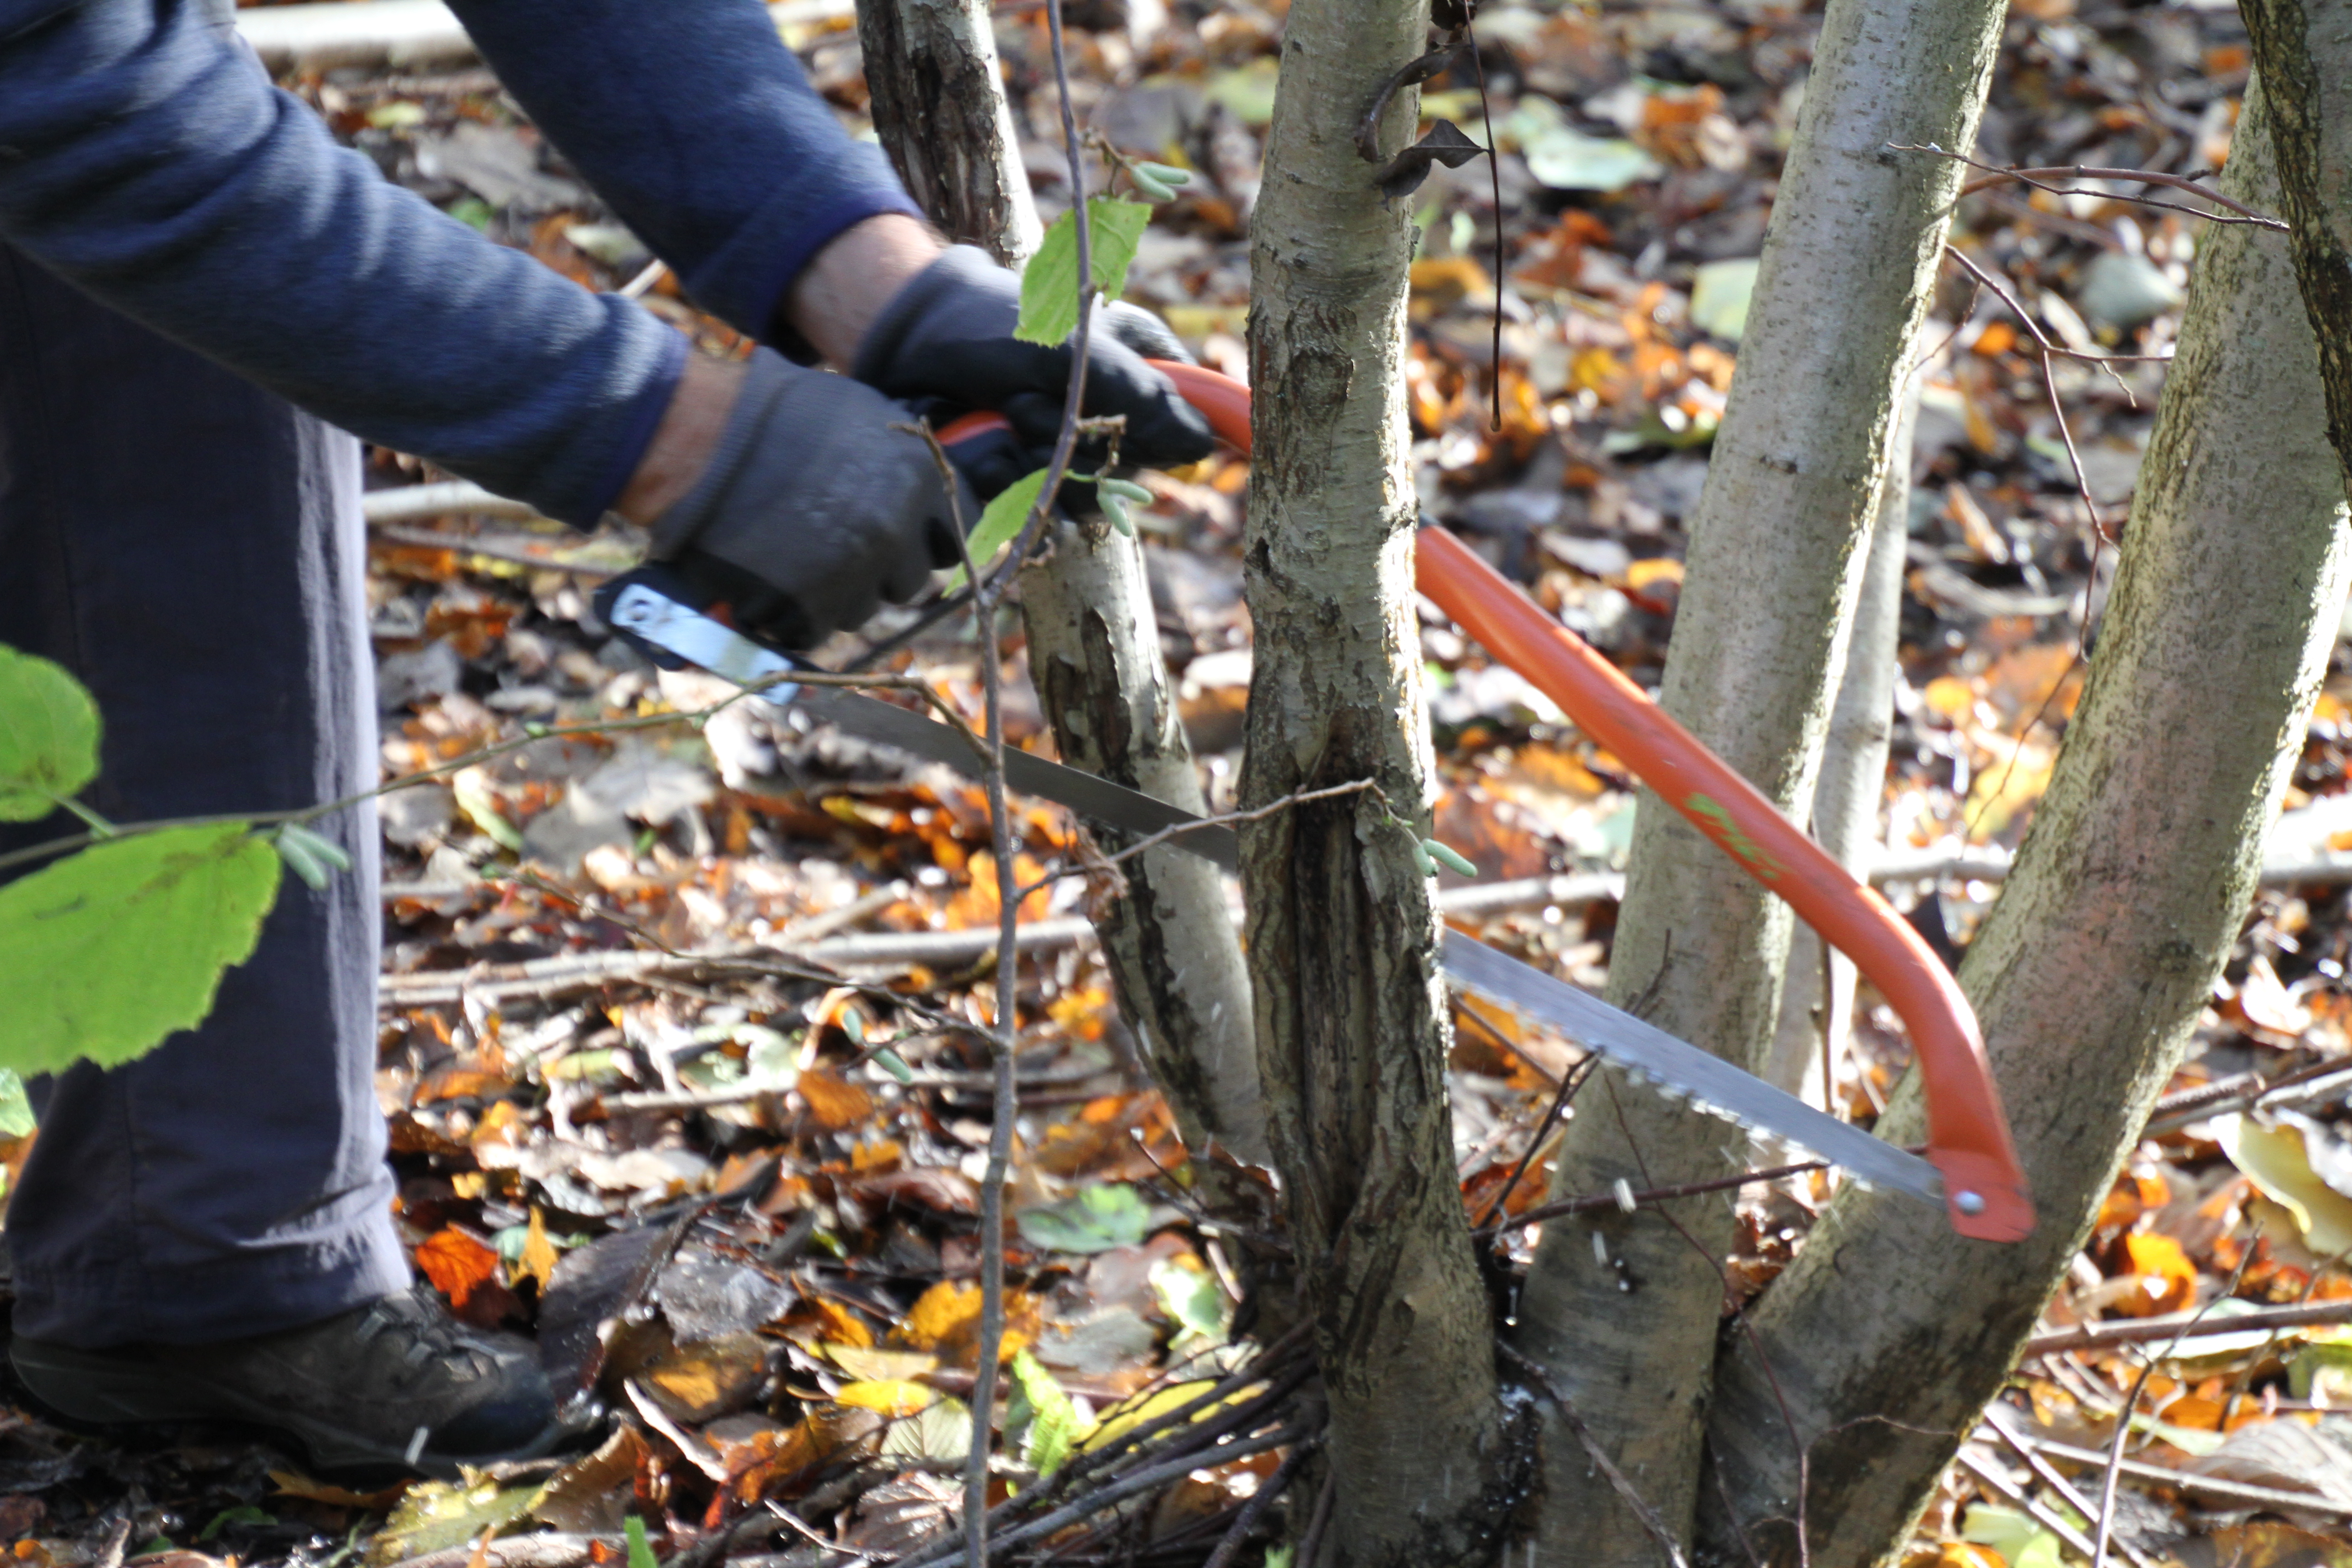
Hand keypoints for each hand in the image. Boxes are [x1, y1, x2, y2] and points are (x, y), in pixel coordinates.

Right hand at [629, 348, 973, 648]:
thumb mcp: (863, 416)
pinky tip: (769, 578)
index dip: (928, 538)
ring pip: (862, 609)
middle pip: (910, 580)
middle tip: (835, 543)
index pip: (956, 536)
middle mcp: (894, 532)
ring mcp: (852, 574)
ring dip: (835, 592)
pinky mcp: (806, 608)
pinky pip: (814, 630)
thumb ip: (904, 464)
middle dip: (880, 569)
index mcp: (919, 480)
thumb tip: (927, 499)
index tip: (904, 535)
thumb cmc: (777, 414)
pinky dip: (792, 615)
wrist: (700, 439)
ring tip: (791, 552)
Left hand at [851, 245, 1215, 470]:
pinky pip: (1052, 516)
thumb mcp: (1072, 352)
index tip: (1136, 430)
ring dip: (1044, 465)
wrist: (911, 347)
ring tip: (1005, 420)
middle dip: (1081, 442)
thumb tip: (1203, 444)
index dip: (1174, 432)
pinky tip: (991, 455)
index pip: (1191, 415)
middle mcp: (1115, 410)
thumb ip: (1139, 396)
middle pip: (1138, 468)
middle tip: (1033, 401)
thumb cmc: (992, 327)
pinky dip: (1017, 489)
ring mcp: (1076, 448)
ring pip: (1094, 498)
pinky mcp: (1039, 482)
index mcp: (1141, 362)